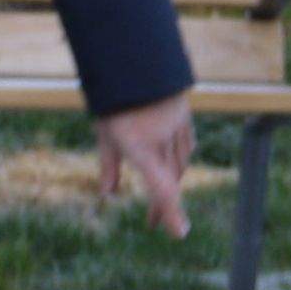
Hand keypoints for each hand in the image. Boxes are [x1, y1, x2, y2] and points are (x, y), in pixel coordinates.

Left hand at [94, 95, 196, 238]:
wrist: (134, 56)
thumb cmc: (114, 96)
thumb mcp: (105, 131)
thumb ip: (108, 164)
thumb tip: (107, 194)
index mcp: (140, 144)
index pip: (163, 188)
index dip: (171, 213)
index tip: (180, 233)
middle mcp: (163, 137)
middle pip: (170, 180)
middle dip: (162, 205)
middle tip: (152, 223)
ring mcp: (177, 124)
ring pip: (179, 163)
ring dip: (171, 182)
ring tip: (160, 197)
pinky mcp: (184, 114)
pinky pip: (186, 145)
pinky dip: (178, 160)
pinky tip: (172, 166)